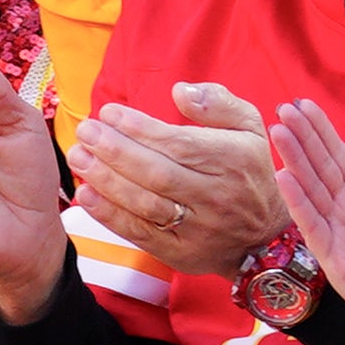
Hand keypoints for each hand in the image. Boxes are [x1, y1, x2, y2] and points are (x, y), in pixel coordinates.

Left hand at [72, 82, 284, 276]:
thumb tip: (179, 91)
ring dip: (106, 181)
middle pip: (157, 173)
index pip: (178, 144)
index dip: (139, 128)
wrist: (266, 236)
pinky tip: (86, 196)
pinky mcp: (181, 253)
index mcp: (231, 160)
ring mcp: (197, 228)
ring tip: (79, 158)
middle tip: (85, 131)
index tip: (109, 112)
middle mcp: (214, 196)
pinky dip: (110, 216)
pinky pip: (141, 235)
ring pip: (145, 205)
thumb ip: (218, 102)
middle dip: (115, 151)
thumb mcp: (250, 127)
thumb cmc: (250, 171)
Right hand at [271, 96, 344, 344]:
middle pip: (319, 168)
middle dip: (301, 138)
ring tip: (278, 132)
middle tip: (283, 108)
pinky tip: (285, 178)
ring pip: (311, 192)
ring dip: (294, 162)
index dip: (319, 131)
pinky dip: (299, 203)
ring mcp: (338, 235)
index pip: (337, 156)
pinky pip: (314, 227)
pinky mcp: (336, 260)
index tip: (302, 103)